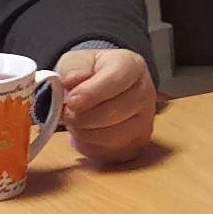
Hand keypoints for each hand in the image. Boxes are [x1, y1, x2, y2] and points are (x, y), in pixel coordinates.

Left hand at [53, 46, 158, 163]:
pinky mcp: (138, 144)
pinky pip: (111, 153)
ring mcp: (146, 121)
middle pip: (115, 112)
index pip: (116, 79)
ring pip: (113, 136)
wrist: (100, 89)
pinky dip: (92, 146)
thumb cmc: (90, 73)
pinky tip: (86, 132)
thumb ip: (72, 68)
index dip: (91, 93)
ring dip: (85, 133)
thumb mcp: (77, 60)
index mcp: (132, 66)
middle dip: (83, 116)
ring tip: (75, 122)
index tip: (71, 101)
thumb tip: (69, 81)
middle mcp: (145, 93)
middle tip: (66, 113)